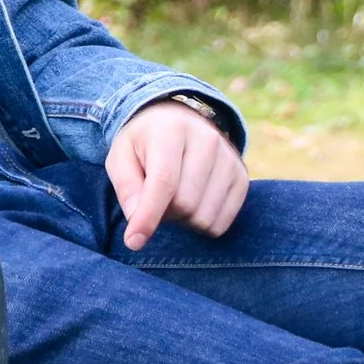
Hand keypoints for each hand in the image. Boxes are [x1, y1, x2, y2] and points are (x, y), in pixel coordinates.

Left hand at [107, 99, 248, 250]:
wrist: (178, 121)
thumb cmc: (144, 144)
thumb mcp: (121, 157)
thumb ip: (126, 187)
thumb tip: (137, 221)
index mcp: (170, 130)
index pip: (164, 182)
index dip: (148, 216)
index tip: (133, 242)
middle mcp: (206, 140)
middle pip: (185, 204)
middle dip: (164, 213)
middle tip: (155, 198)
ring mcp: (229, 158)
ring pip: (204, 217)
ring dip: (183, 220)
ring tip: (175, 198)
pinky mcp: (242, 177)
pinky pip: (221, 223)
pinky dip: (202, 224)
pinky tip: (193, 202)